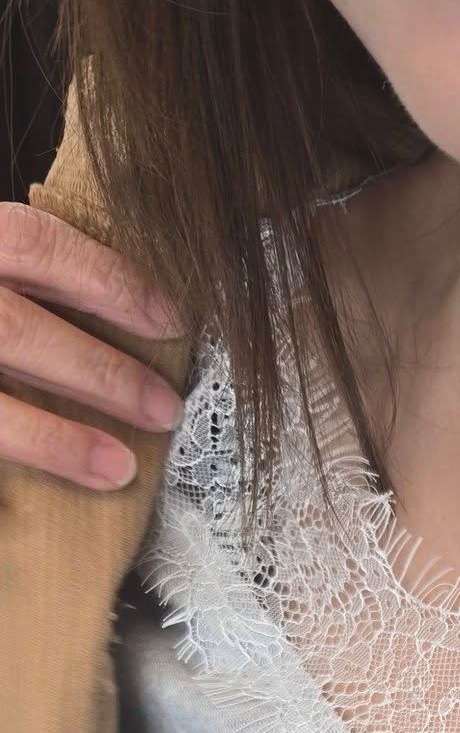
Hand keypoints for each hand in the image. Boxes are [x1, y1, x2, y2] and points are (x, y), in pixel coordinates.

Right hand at [0, 199, 185, 490]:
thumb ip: (20, 277)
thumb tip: (128, 309)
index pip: (33, 244)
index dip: (107, 280)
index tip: (169, 318)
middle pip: (17, 329)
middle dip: (99, 373)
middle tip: (164, 406)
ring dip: (58, 438)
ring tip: (121, 467)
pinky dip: (17, 457)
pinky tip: (57, 487)